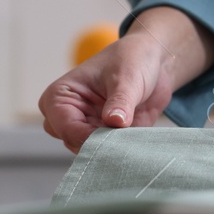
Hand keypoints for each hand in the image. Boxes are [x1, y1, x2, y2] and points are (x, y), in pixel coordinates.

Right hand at [38, 6, 213, 151]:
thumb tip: (115, 122)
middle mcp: (68, 115)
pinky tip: (137, 138)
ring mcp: (86, 127)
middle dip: (100, 143)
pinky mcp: (104, 137)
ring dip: (113, 147)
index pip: (66, 127)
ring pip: (92, 152)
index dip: (90, 136)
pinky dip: (123, 150)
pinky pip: (109, 153)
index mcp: (60, 96)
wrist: (153, 62)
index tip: (116, 133)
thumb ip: (120, 101)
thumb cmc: (132, 60)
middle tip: (126, 134)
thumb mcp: (127, 77)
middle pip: (74, 143)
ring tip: (133, 131)